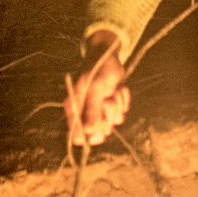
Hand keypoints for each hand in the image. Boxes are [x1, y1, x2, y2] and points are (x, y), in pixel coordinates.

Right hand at [66, 31, 129, 146]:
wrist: (111, 59)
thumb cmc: (100, 69)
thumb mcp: (96, 87)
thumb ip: (93, 108)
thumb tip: (89, 131)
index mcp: (74, 106)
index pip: (75, 130)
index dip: (84, 135)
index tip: (93, 137)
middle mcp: (85, 112)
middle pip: (97, 130)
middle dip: (107, 114)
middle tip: (107, 100)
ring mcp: (99, 112)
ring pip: (111, 122)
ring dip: (116, 106)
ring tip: (113, 91)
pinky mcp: (111, 109)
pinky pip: (120, 116)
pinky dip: (123, 103)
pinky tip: (118, 91)